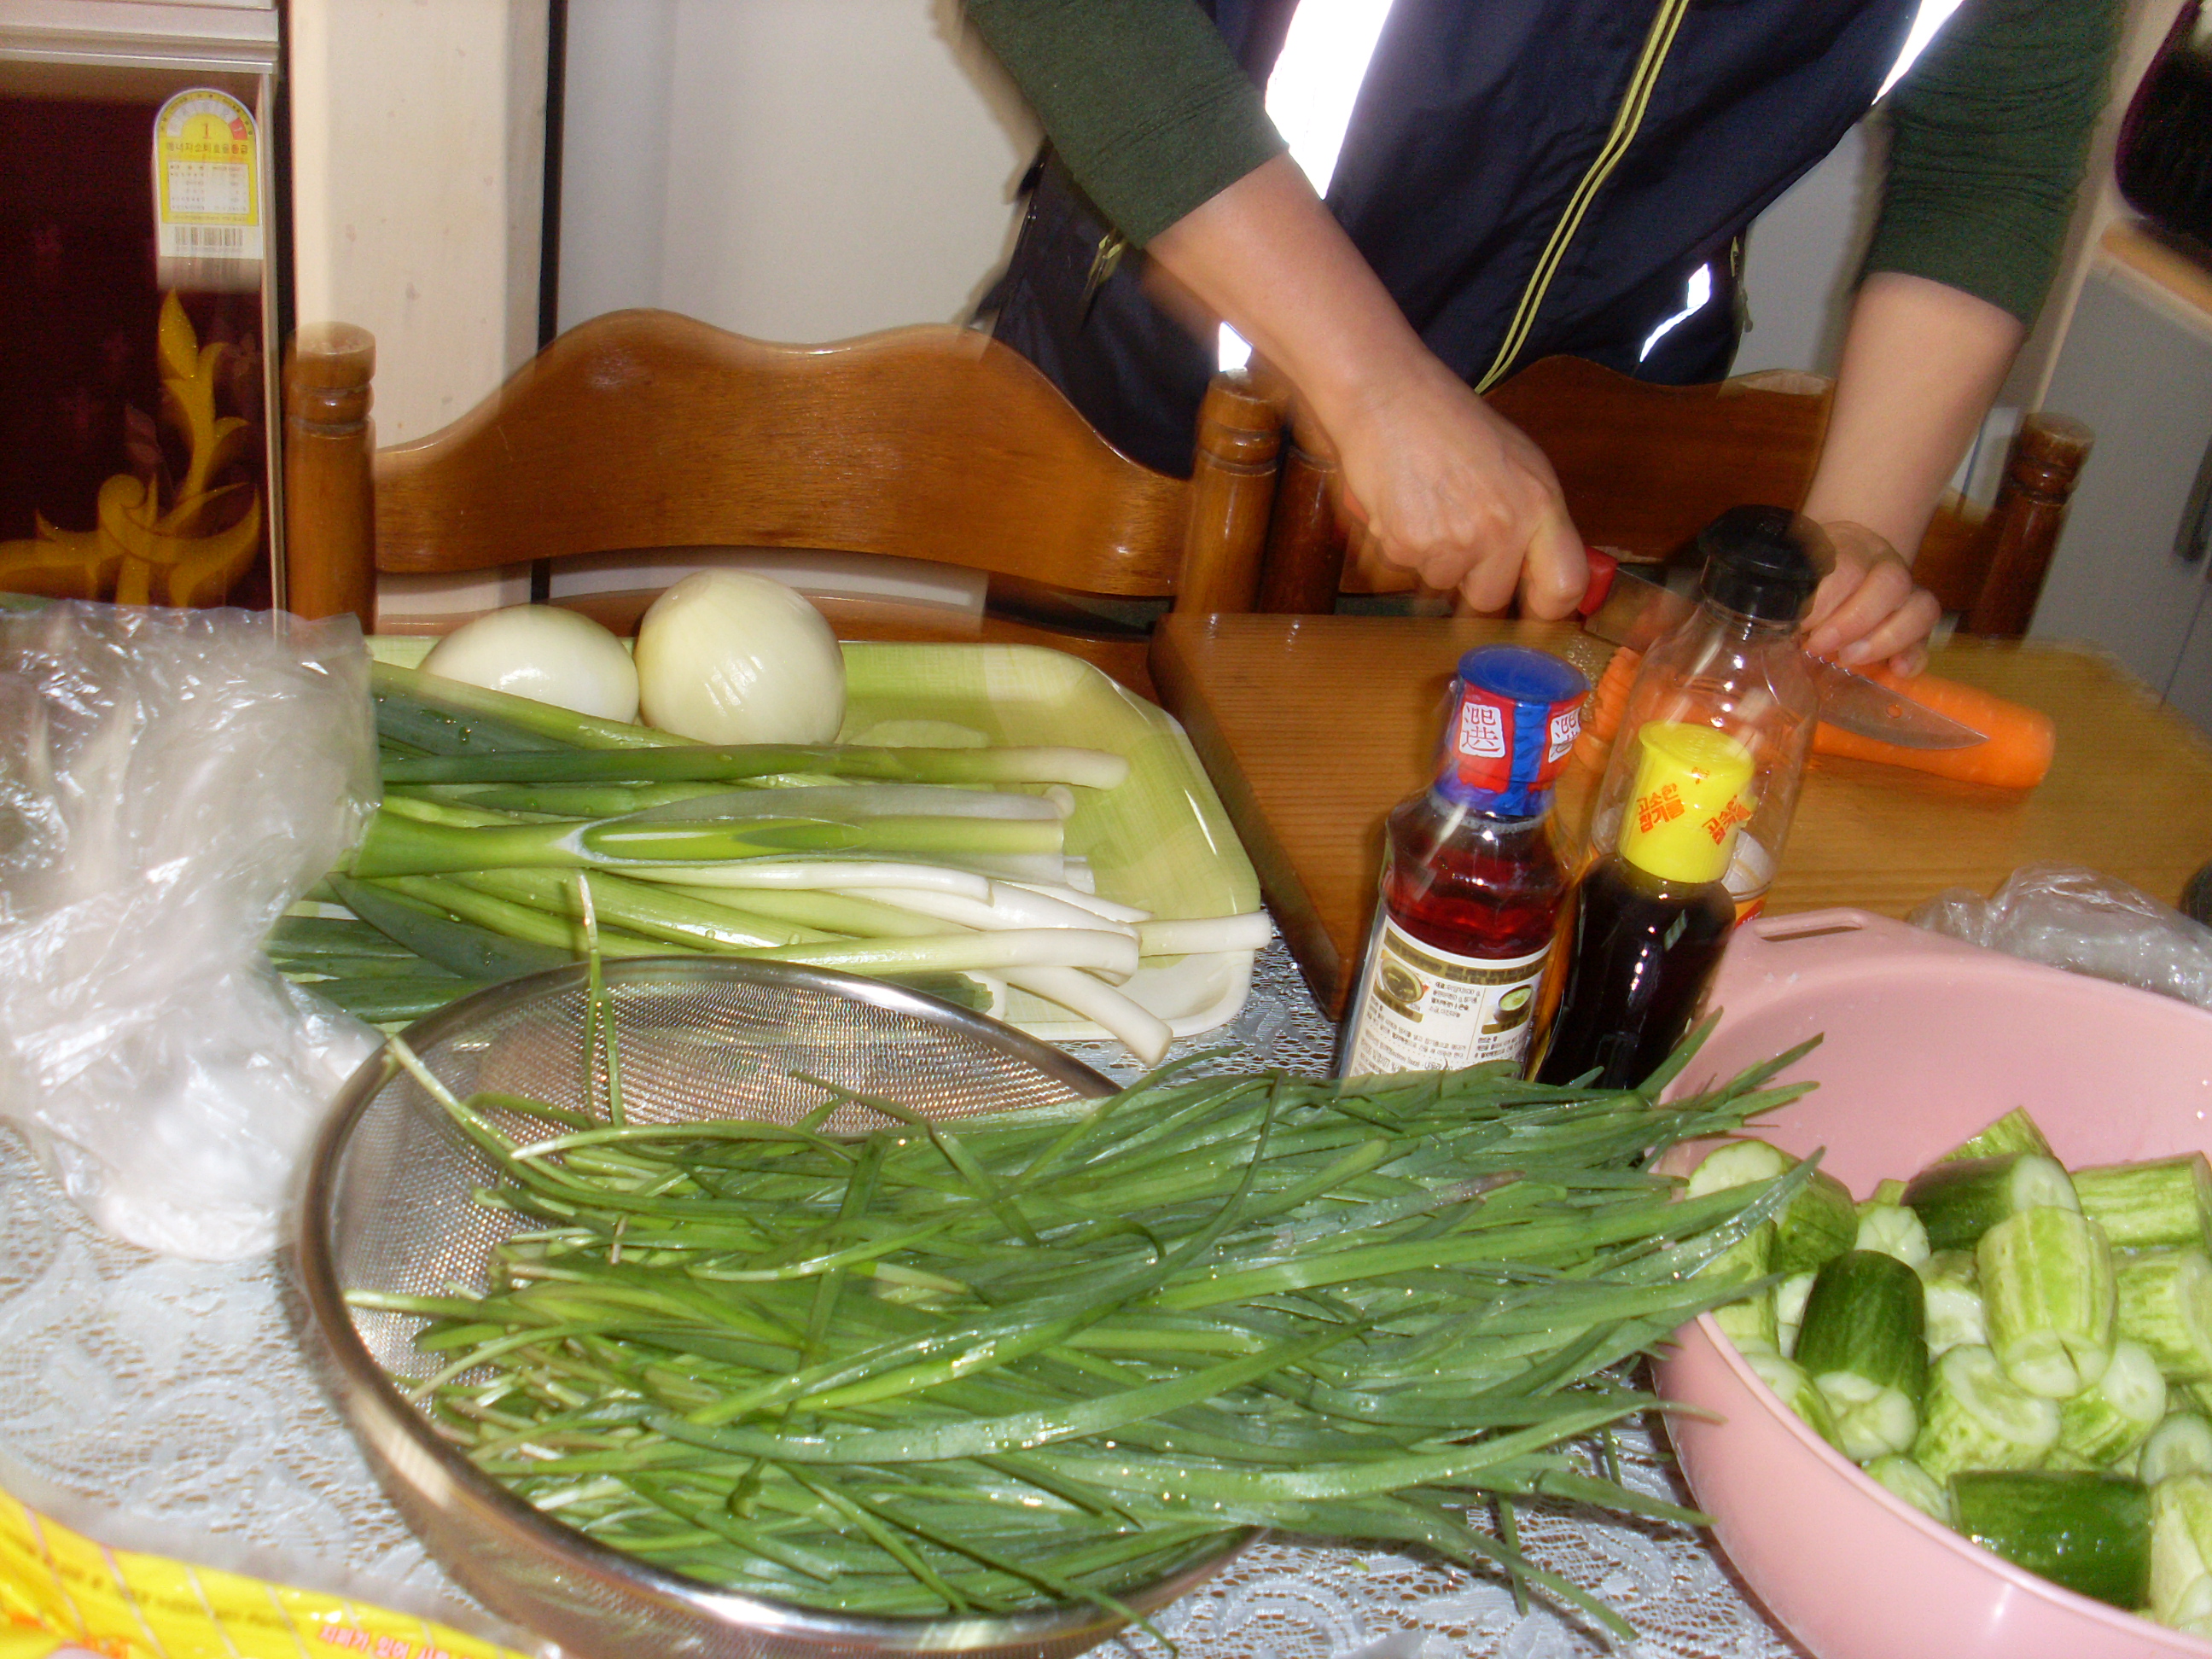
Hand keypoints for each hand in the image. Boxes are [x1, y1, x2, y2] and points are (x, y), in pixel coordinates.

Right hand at [1322, 348, 1587, 617]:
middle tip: (1456, 537)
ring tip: (1426, 506)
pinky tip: (1401, 503)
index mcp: (1539, 504)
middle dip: (1471, 580)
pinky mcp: (1407, 545)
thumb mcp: (1518, 462)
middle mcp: (1502, 528)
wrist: (1388, 397)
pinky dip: (1398, 544)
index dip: (1546, 608)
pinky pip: (1404, 569)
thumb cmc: (1450, 423)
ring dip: (1431, 559)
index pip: (1564, 587)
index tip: (1530, 609)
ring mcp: (1454, 541)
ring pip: (1442, 585)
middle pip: (1490, 599)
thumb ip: (1535, 518)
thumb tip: (1542, 572)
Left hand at [1801, 520, 1941, 675]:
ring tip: (1850, 659)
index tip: (1800, 625)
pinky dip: (1914, 656)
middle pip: (1891, 583)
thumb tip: (1775, 627)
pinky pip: (1928, 639)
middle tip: (1820, 646)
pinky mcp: (1917, 623)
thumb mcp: (1795, 576)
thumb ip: (1787, 596)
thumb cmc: (1811, 576)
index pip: (1849, 567)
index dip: (1826, 600)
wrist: (1841, 558)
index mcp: (1851, 548)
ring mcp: (1908, 594)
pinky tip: (1896, 671)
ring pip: (1921, 607)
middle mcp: (1885, 567)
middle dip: (1854, 622)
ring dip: (1885, 639)